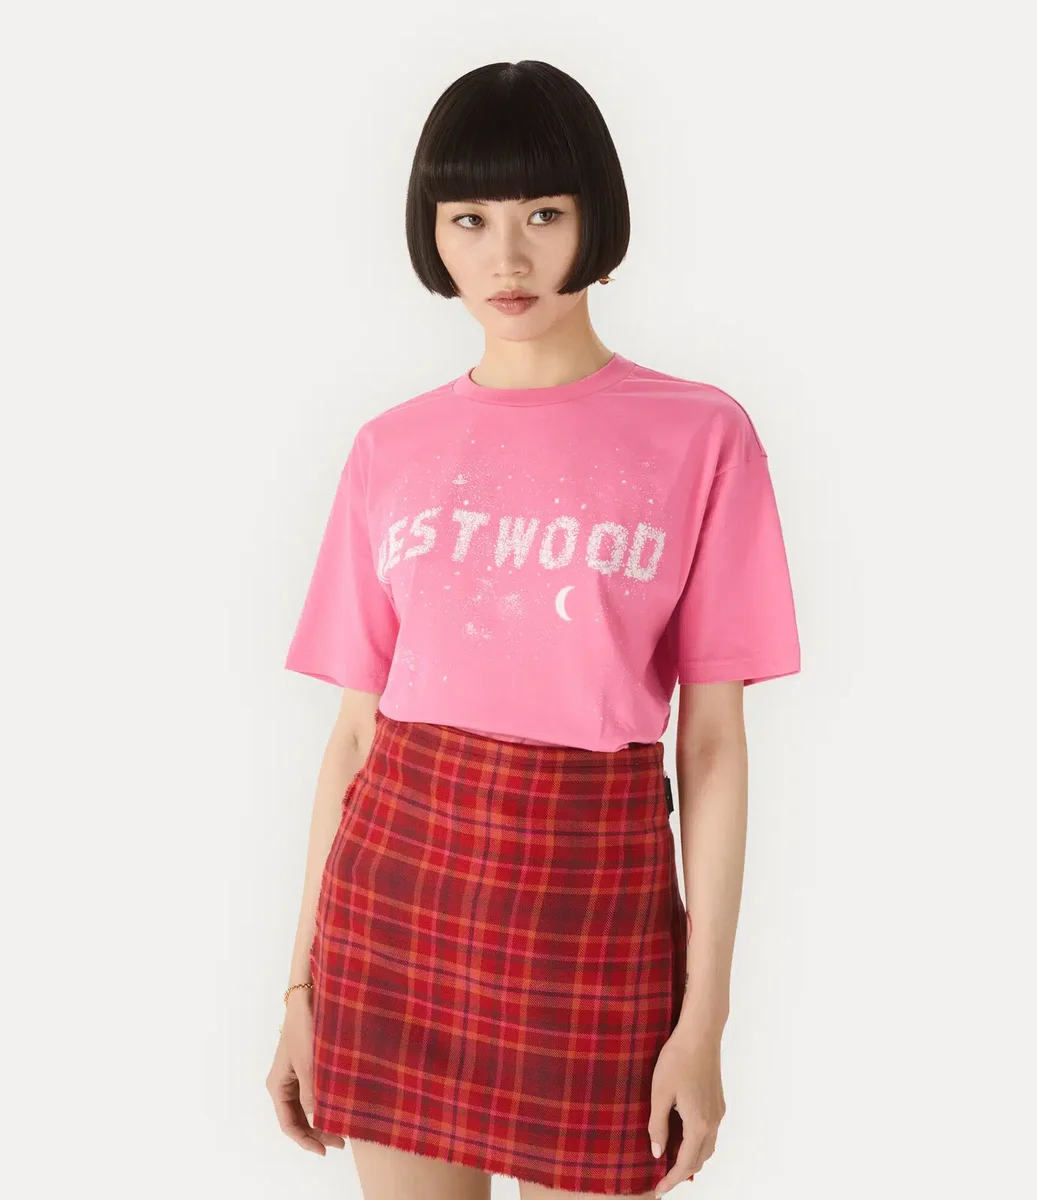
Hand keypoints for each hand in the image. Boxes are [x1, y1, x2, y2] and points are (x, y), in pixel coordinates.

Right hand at [266, 990, 345, 1155]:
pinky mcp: (309, 1065)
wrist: (310, 996)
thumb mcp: (309, 1065)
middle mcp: (284, 1083)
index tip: (325, 1151)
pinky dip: (327, 1103)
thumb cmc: (306, 1027)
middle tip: (342, 1142)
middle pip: (298, 1118)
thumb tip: (319, 1121)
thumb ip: (312, 1095)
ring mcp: (296, 1074)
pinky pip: (316, 1092)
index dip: (306, 1141)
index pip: (288, 1124)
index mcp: (277, 1085)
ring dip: (324, 1119)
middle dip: (318, 1132)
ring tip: (345, 1129)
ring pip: (308, 1107)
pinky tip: (342, 1106)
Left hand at [647, 1025, 724, 1195]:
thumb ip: (658, 1126)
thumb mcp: (659, 1093)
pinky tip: (683, 1137)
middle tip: (661, 1178)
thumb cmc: (677, 1059)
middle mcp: (713, 1122)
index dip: (671, 1179)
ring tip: (671, 1161)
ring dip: (691, 1158)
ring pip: (707, 1147)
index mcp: (698, 1124)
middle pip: (699, 1160)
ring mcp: (718, 1112)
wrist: (700, 1034)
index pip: (685, 1163)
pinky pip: (710, 1133)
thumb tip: (658, 1152)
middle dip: (681, 1172)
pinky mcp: (718, 1102)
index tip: (658, 1190)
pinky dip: (698, 1144)